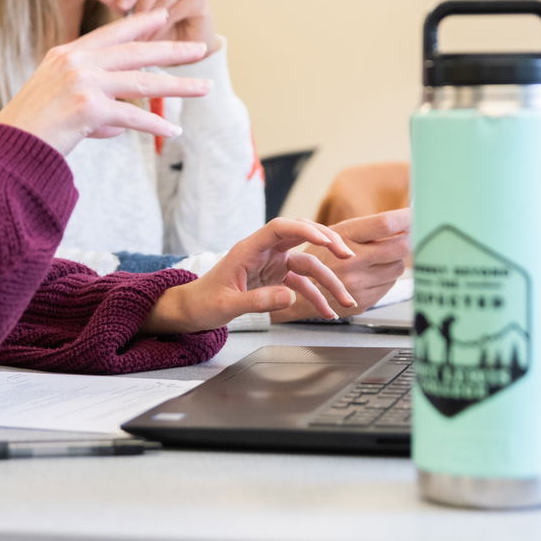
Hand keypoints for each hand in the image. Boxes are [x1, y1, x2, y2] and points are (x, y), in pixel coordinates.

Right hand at [0, 10, 209, 155]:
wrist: (6, 148)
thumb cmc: (29, 129)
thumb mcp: (56, 101)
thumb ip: (91, 105)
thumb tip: (120, 124)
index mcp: (66, 54)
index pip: (111, 34)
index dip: (140, 25)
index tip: (163, 17)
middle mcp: (75, 62)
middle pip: (135, 52)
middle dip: (172, 51)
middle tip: (200, 50)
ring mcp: (82, 83)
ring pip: (142, 82)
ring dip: (179, 86)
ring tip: (204, 88)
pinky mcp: (88, 108)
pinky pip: (132, 115)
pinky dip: (155, 124)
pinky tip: (174, 130)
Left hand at [94, 0, 214, 46]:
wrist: (187, 51)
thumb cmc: (161, 30)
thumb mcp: (136, 14)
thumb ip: (120, 1)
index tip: (120, 5)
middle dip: (141, 5)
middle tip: (131, 26)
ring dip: (151, 19)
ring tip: (141, 36)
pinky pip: (177, 7)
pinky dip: (164, 24)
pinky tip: (155, 37)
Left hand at [143, 219, 357, 334]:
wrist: (193, 310)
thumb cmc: (203, 302)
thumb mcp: (227, 305)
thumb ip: (257, 301)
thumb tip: (289, 297)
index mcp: (249, 249)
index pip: (280, 228)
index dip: (305, 229)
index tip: (326, 239)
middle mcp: (264, 252)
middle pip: (301, 238)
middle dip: (327, 244)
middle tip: (348, 256)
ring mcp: (272, 265)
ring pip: (308, 265)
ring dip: (329, 282)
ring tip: (347, 301)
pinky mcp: (275, 279)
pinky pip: (302, 285)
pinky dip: (316, 298)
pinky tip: (328, 312)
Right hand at [271, 208, 410, 322]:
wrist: (288, 295)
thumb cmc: (310, 258)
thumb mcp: (332, 234)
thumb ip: (365, 230)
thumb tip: (401, 220)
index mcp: (344, 236)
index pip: (386, 223)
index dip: (408, 217)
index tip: (420, 211)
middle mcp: (352, 260)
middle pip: (400, 245)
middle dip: (410, 239)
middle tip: (415, 233)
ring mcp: (358, 282)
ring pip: (397, 266)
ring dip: (397, 260)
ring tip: (387, 256)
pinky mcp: (363, 300)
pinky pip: (389, 285)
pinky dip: (387, 277)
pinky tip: (377, 273)